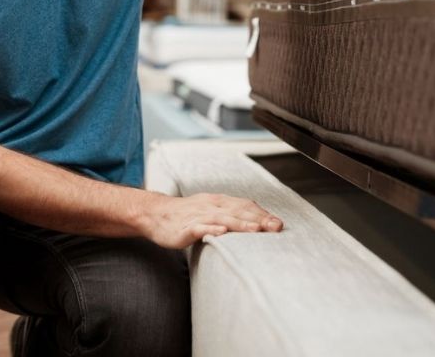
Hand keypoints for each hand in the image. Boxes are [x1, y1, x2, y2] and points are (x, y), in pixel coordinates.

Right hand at [142, 192, 282, 248]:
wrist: (155, 213)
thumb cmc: (186, 215)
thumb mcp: (210, 210)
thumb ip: (230, 214)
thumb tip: (256, 222)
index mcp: (218, 202)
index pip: (244, 205)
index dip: (262, 214)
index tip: (279, 224)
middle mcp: (210, 206)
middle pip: (237, 210)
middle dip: (258, 219)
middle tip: (276, 227)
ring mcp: (197, 216)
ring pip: (222, 218)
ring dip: (240, 223)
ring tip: (256, 230)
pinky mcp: (185, 227)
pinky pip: (199, 227)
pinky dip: (211, 229)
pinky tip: (221, 232)